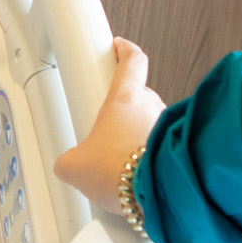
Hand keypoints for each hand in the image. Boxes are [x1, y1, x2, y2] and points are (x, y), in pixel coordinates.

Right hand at [52, 36, 162, 211]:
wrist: (152, 195)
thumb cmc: (117, 171)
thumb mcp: (74, 166)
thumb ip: (69, 160)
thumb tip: (67, 167)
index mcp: (124, 98)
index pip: (132, 60)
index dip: (125, 50)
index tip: (118, 47)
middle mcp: (151, 107)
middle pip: (139, 95)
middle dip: (123, 109)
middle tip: (108, 125)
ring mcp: (166, 128)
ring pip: (150, 123)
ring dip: (136, 135)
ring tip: (120, 159)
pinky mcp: (174, 150)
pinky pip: (159, 147)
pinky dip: (147, 156)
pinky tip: (135, 175)